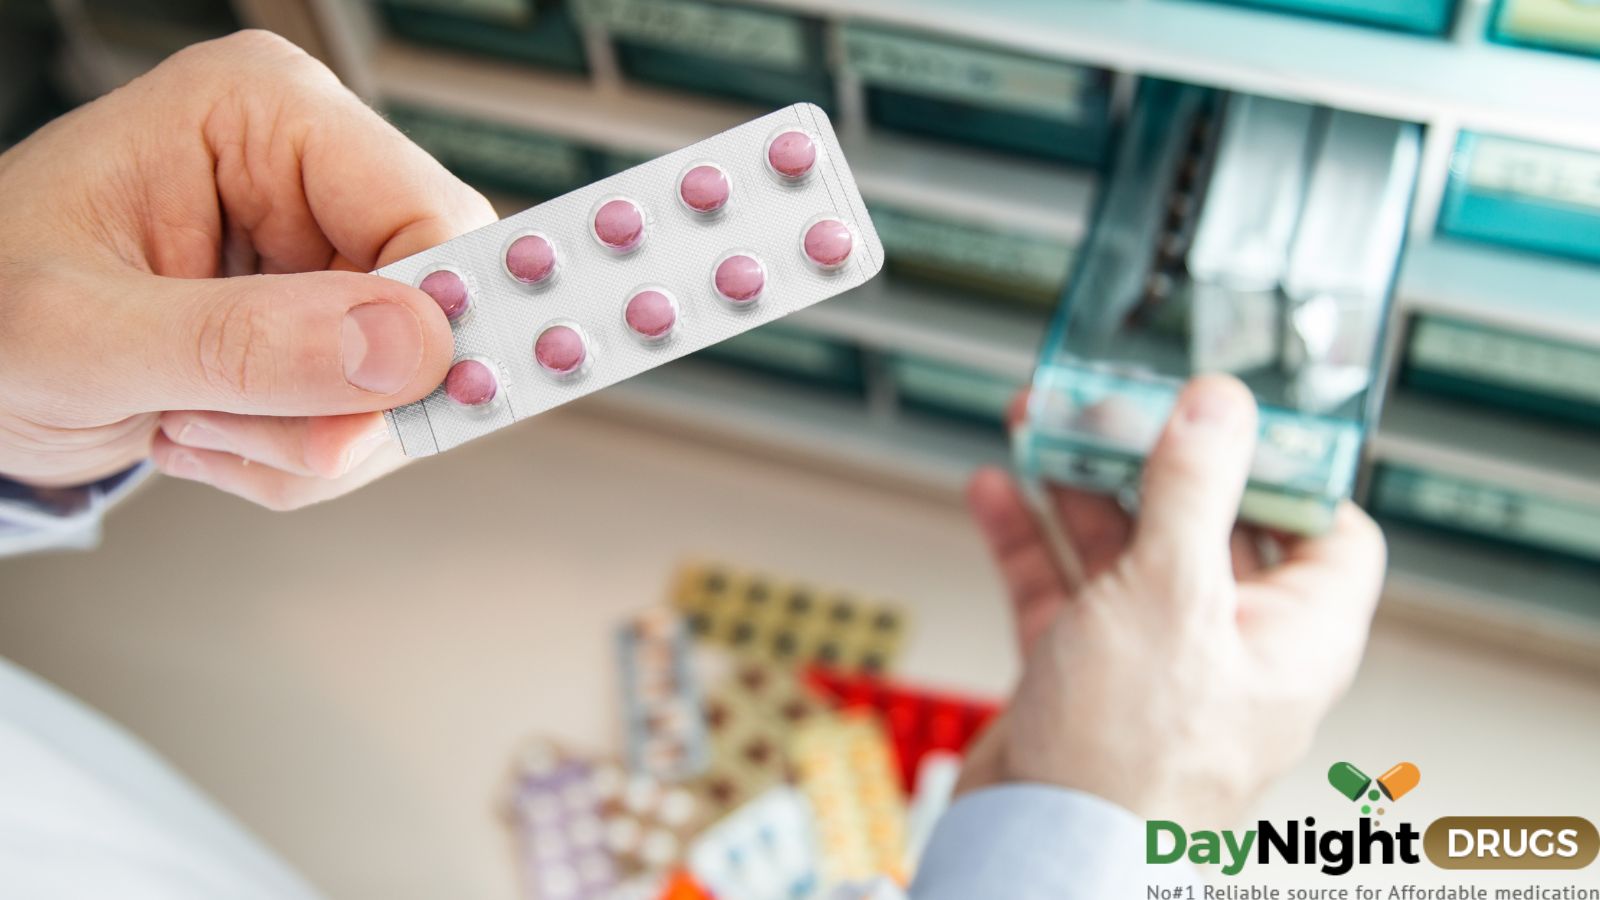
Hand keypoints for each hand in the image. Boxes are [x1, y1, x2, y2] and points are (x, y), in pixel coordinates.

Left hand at [0, 31, 495, 507]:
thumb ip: (244, 344)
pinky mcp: (324, 319)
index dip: (432, 326)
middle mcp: (310, 171)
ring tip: (197, 423)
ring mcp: (322, 248)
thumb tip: (403, 349)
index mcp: (262, 114)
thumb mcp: (82, 336)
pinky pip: (374, 414)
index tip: (396, 410)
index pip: (427, 215)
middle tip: (246, 428)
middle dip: (352, 403)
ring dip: (312, 438)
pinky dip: (302, 453)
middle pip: (436, 309)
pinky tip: (214, 428)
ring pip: (412, 379)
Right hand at [960, 375, 1385, 828]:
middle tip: (1114, 401)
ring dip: (1081, 485)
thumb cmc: (1133, 762)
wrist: (1042, 853)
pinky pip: (1061, 588)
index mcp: (1293, 633)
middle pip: (1208, 522)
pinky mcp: (1084, 672)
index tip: (1231, 408)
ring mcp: (1153, 658)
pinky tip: (997, 492)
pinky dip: (1029, 538)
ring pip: (1124, 548)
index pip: (1324, 527)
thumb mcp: (1171, 596)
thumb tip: (1219, 406)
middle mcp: (1230, 644)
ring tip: (1042, 424)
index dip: (1284, 462)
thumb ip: (1193, 490)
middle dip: (1155, 457)